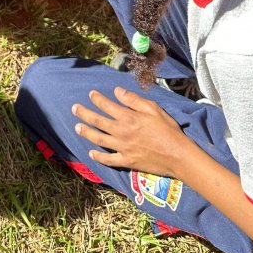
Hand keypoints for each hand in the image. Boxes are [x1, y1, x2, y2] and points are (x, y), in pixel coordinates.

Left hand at [72, 87, 188, 175]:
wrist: (177, 155)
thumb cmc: (168, 130)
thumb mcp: (153, 109)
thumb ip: (133, 100)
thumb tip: (117, 91)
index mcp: (128, 117)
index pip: (107, 105)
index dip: (97, 99)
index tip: (90, 94)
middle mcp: (121, 132)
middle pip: (98, 121)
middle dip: (84, 113)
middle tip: (74, 108)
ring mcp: (122, 148)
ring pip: (99, 139)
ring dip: (86, 132)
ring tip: (77, 127)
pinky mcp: (126, 161)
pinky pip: (108, 159)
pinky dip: (98, 156)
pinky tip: (91, 153)